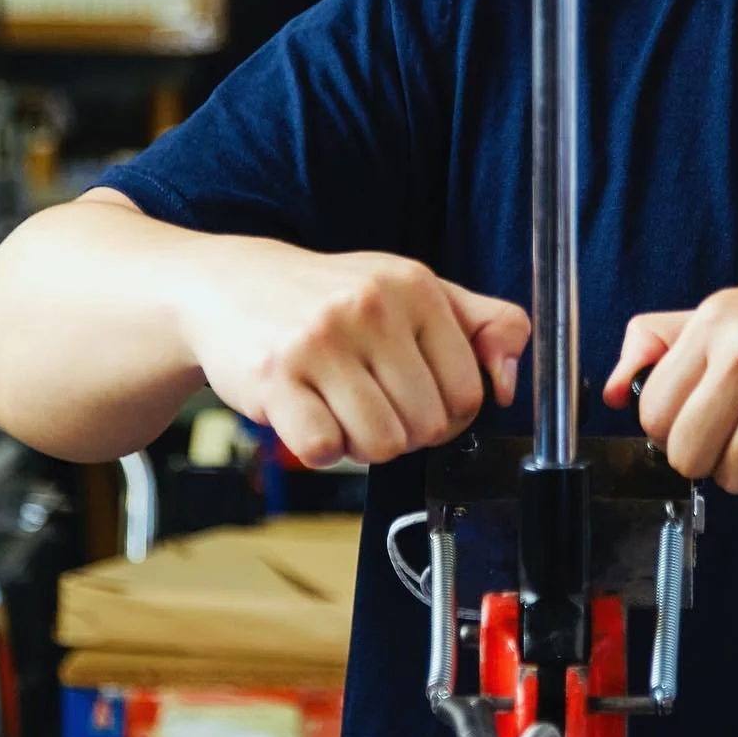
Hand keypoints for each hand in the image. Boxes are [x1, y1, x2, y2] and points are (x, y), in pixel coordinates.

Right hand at [179, 240, 528, 467]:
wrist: (228, 285)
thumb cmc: (330, 296)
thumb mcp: (413, 289)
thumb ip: (483, 325)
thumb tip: (509, 383)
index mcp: (414, 286)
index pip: (468, 392)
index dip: (449, 414)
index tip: (420, 400)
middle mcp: (371, 307)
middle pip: (427, 425)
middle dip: (404, 430)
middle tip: (372, 402)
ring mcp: (321, 341)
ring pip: (382, 445)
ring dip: (362, 443)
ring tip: (339, 406)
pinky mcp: (276, 377)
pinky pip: (325, 450)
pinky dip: (320, 447)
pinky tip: (307, 413)